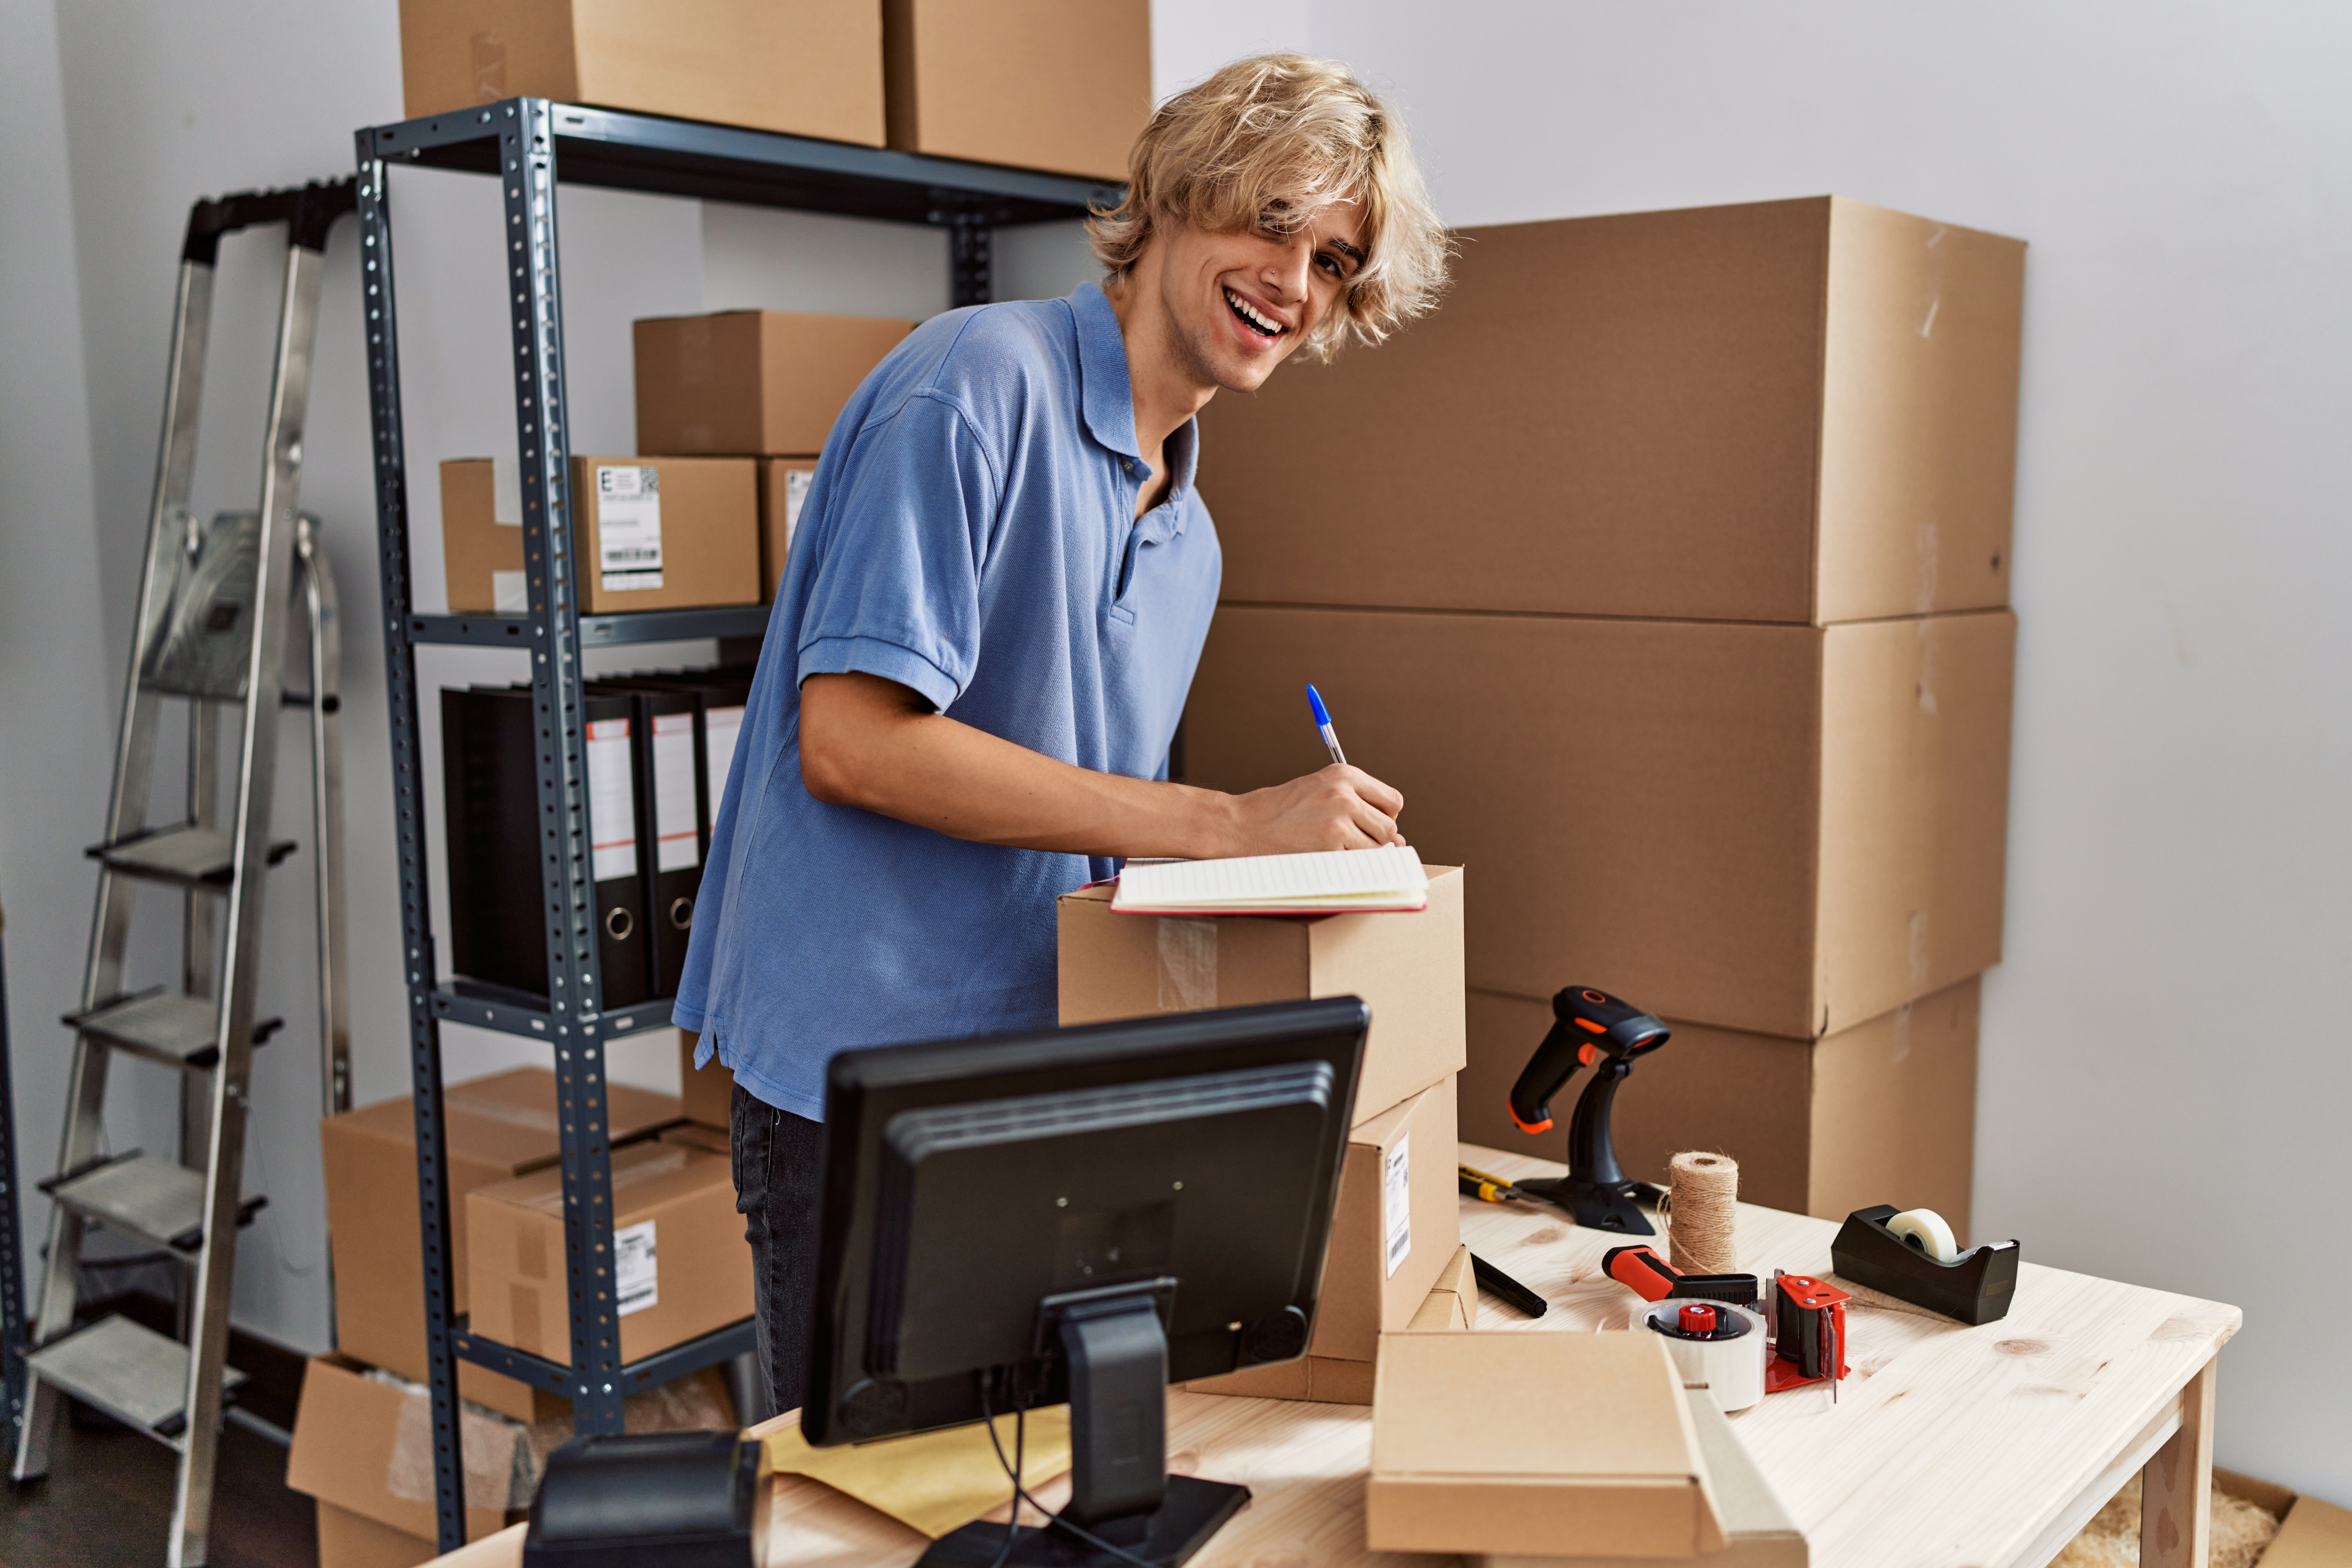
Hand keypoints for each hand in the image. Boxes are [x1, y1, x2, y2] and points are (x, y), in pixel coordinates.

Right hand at [1223, 764, 1405, 853]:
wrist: (1243, 825)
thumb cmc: (1278, 812)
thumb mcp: (1320, 791)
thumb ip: (1358, 806)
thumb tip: (1398, 841)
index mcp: (1344, 775)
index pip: (1393, 800)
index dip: (1384, 817)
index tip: (1368, 825)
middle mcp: (1345, 793)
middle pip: (1389, 826)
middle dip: (1374, 839)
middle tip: (1346, 840)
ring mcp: (1339, 819)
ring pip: (1378, 847)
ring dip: (1362, 854)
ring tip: (1333, 847)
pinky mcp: (1330, 845)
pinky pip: (1360, 863)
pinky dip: (1349, 865)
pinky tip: (1326, 856)